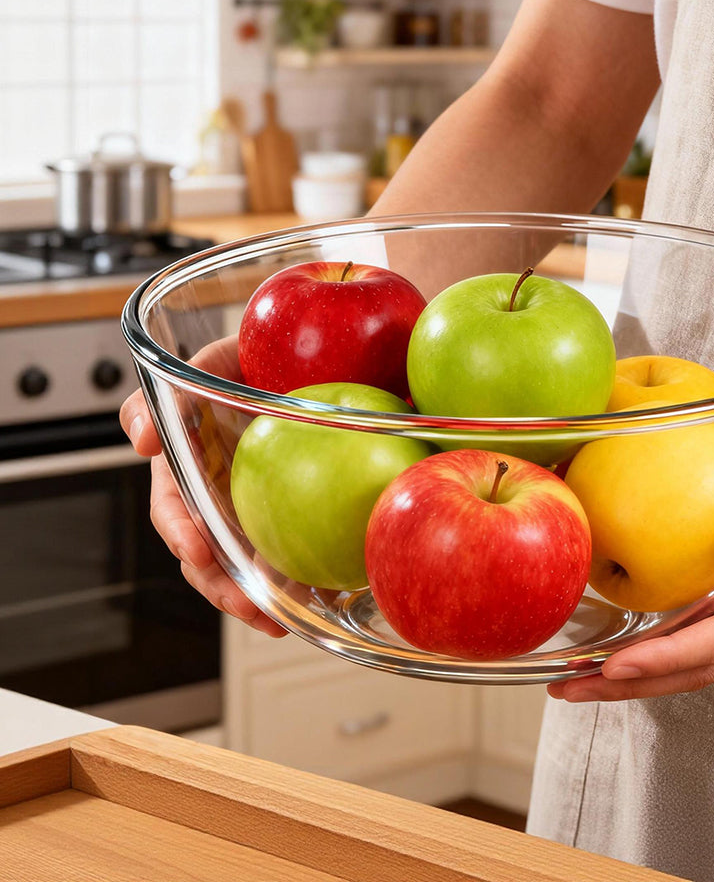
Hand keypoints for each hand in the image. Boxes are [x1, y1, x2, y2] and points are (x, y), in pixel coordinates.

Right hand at [119, 337, 286, 637]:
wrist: (315, 348)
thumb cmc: (258, 353)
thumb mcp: (215, 360)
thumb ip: (175, 385)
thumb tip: (141, 438)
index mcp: (190, 457)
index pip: (171, 504)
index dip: (180, 532)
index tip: (197, 551)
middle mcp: (215, 488)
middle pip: (205, 552)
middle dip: (222, 586)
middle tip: (252, 608)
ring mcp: (250, 503)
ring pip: (240, 564)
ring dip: (255, 597)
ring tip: (281, 620)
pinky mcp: (286, 512)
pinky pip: (285, 552)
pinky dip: (294, 580)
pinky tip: (318, 596)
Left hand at [549, 411, 713, 702]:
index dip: (666, 658)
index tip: (614, 667)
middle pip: (702, 665)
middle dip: (634, 682)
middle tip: (569, 687)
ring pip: (701, 657)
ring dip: (642, 673)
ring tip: (582, 677)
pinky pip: (709, 632)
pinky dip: (664, 646)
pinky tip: (628, 640)